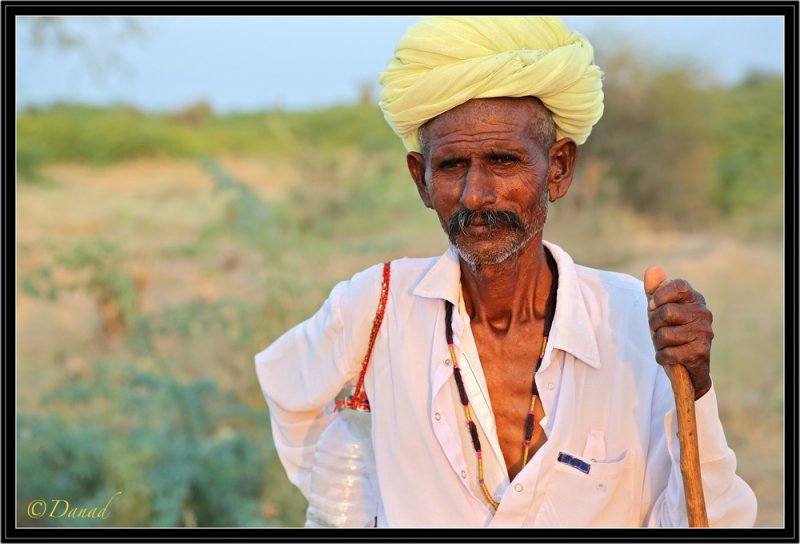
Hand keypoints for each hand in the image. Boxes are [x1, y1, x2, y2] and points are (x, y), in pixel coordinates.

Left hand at [644, 266, 713, 399]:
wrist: (686, 365)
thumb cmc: (671, 332)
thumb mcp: (659, 309)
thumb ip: (654, 290)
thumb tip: (652, 268)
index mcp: (695, 299)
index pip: (679, 286)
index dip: (660, 297)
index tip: (655, 307)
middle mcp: (704, 313)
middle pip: (666, 312)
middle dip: (654, 325)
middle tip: (659, 331)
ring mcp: (705, 333)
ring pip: (664, 334)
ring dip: (658, 343)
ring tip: (666, 344)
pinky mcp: (701, 353)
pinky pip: (668, 353)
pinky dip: (662, 357)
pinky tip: (670, 356)